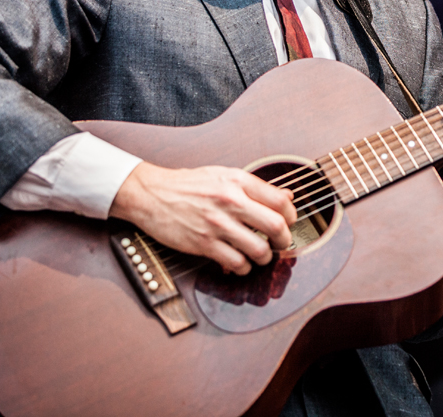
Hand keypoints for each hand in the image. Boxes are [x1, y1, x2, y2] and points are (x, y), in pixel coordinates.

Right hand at [109, 162, 296, 274]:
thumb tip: (287, 196)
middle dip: (285, 240)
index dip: (291, 215)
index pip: (280, 201)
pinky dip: (244, 267)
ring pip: (259, 249)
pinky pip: (236, 263)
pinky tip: (241, 263)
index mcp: (238, 181)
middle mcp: (230, 201)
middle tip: (282, 244)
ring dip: (265, 257)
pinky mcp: (203, 244)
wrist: (152, 194)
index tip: (289, 222)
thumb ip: (256, 187)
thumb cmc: (188, 185)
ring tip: (261, 255)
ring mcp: (217, 224)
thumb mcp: (224, 175)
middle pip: (275, 226)